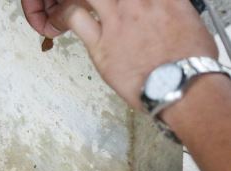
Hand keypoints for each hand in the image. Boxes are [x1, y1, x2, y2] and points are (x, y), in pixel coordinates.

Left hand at [24, 0, 218, 109]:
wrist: (182, 85)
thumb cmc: (190, 63)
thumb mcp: (190, 23)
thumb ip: (170, 10)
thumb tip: (163, 11)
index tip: (117, 1)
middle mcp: (138, 3)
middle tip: (93, 2)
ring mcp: (118, 21)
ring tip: (68, 4)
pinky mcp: (101, 44)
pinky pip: (74, 18)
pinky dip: (61, 16)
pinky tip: (57, 21)